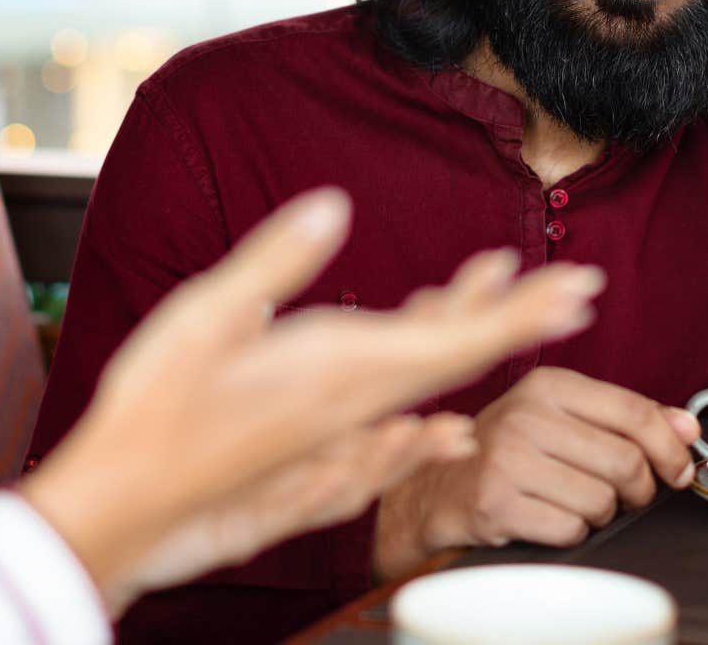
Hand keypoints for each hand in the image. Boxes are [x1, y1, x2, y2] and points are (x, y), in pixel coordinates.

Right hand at [20, 190, 604, 610]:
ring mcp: (335, 428)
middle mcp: (351, 402)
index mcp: (338, 368)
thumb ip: (276, 260)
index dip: (519, 313)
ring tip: (523, 307)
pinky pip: (393, 417)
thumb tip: (334, 204)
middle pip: (458, 356)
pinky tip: (449, 403)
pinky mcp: (315, 444)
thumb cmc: (158, 409)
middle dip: (521, 319)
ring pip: (427, 380)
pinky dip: (429, 393)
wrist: (127, 504)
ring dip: (480, 339)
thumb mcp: (207, 316)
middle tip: (580, 290)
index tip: (576, 291)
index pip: (455, 337)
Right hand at [372, 367, 700, 580]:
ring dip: (601, 514)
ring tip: (573, 502)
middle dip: (636, 490)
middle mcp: (525, 414)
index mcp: (548, 384)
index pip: (635, 414)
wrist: (436, 489)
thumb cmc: (509, 452)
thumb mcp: (563, 419)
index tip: (679, 471)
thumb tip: (687, 426)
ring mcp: (507, 458)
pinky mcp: (495, 502)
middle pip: (626, 463)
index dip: (670, 449)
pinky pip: (570, 529)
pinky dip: (571, 533)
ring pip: (602, 501)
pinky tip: (548, 518)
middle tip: (623, 496)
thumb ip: (628, 418)